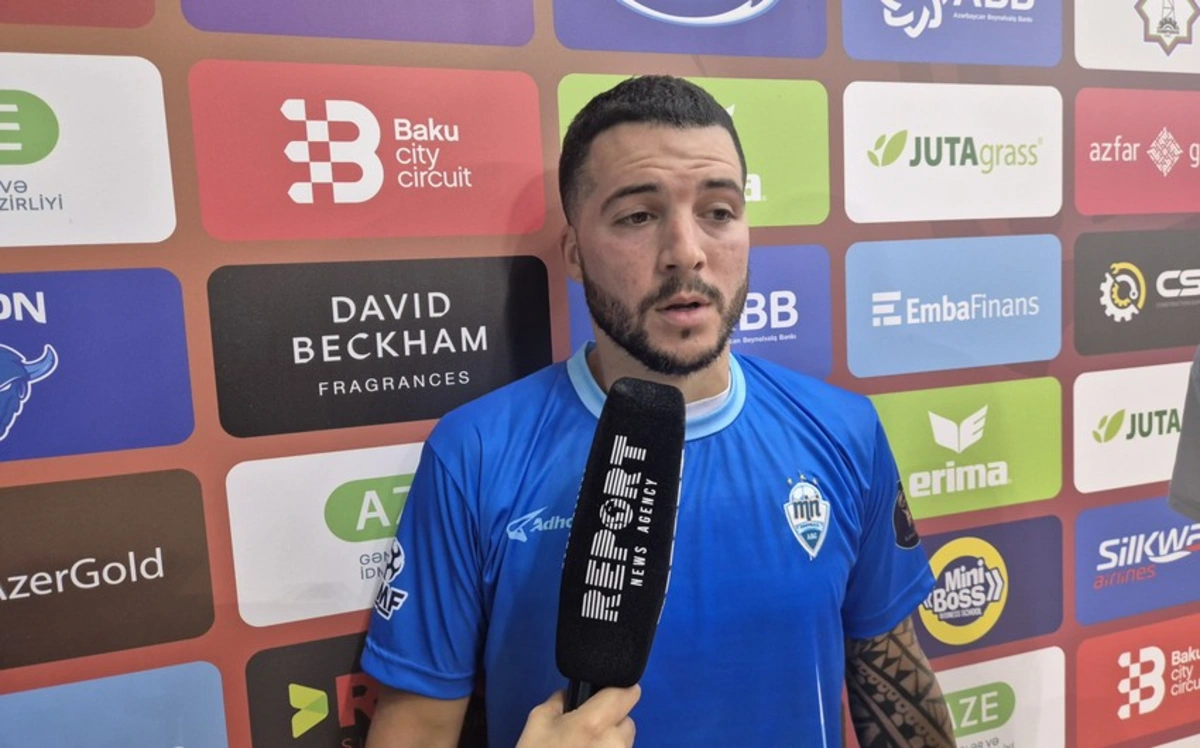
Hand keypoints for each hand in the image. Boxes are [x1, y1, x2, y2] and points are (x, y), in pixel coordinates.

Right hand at [516, 685, 640, 747]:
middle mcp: (615, 743)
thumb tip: (571, 695)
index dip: (617, 692)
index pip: (628, 693)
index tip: (606, 698)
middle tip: (584, 738)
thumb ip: (558, 702)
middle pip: (627, 722)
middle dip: (610, 726)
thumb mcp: (536, 725)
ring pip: (624, 746)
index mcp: (594, 724)